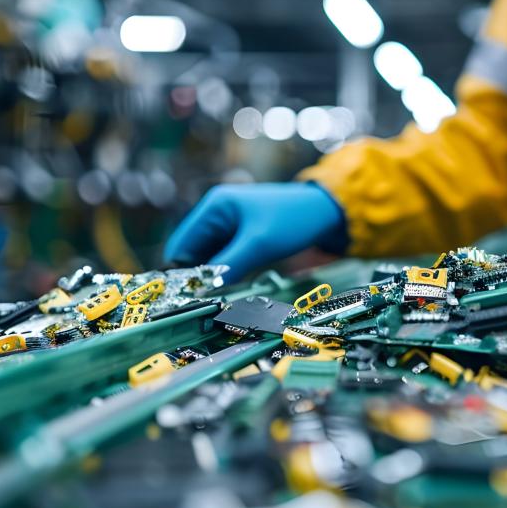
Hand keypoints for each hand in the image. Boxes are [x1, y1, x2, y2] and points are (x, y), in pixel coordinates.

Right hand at [164, 182, 346, 281]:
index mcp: (214, 207)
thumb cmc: (293, 220)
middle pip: (192, 252)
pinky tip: (231, 283)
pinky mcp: (241, 235)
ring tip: (217, 294)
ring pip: (209, 256)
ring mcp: (229, 224)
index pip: (182, 245)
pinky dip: (225, 270)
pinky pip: (224, 256)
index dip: (181, 271)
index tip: (185, 297)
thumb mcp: (259, 245)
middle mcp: (216, 214)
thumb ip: (229, 266)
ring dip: (212, 274)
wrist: (325, 212)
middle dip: (197, 274)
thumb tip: (203, 289)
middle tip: (202, 300)